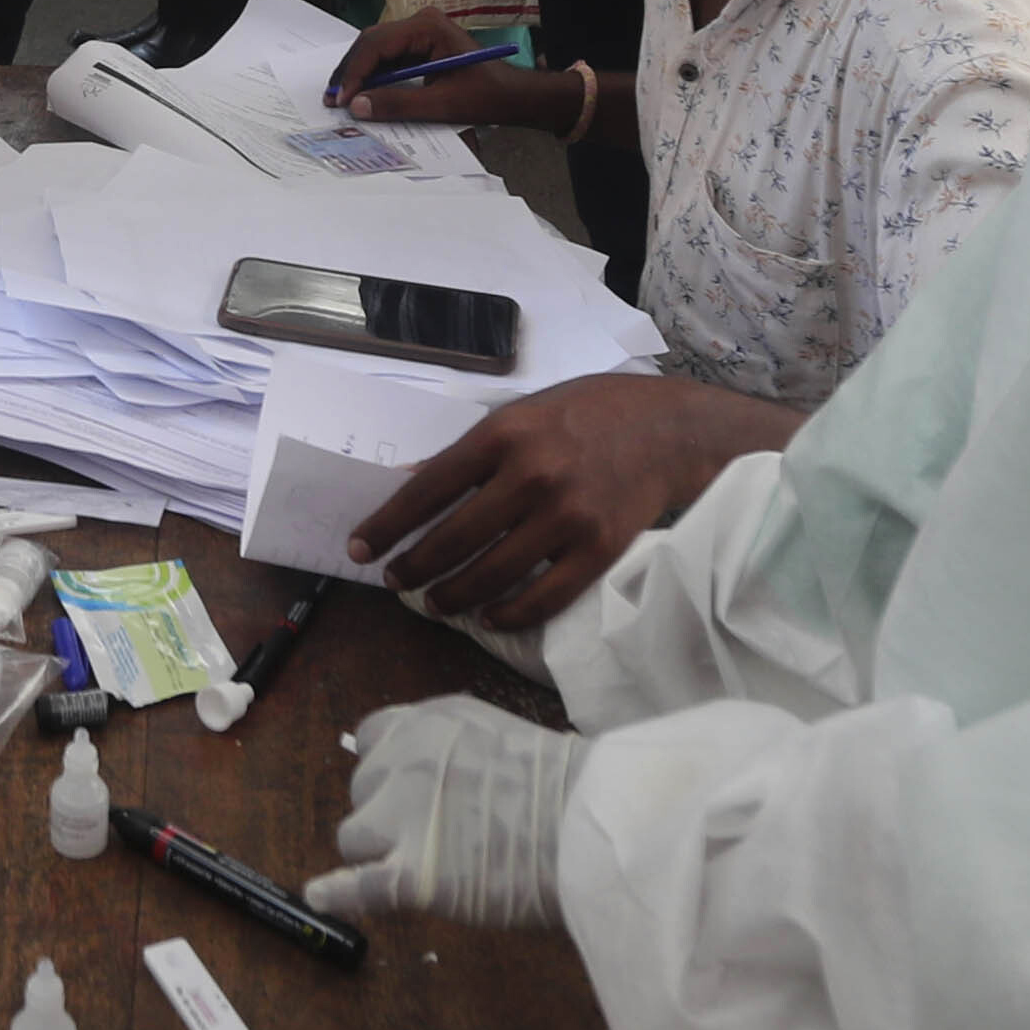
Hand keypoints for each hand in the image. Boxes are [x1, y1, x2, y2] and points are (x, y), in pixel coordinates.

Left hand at [300, 695, 581, 929]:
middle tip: (440, 834)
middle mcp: (403, 761)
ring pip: (354, 837)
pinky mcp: (410, 873)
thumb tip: (430, 775)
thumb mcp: (500, 734)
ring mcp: (402, 817)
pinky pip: (357, 884)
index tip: (412, 791)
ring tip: (429, 867)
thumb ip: (454, 748)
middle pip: (362, 790)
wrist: (591, 822)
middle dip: (389, 812)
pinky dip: (339, 894)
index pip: (373, 740)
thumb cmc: (567, 786)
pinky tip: (322, 897)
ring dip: (381, 853)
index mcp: (428, 722)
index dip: (388, 770)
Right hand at [321, 6, 586, 130]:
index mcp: (427, 27)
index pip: (377, 44)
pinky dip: (374, 76)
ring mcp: (420, 32)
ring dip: (360, 73)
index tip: (341, 98)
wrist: (513, 95)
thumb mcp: (441, 104)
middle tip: (332, 99)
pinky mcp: (420, 45)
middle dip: (352, 71)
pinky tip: (362, 93)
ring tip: (342, 98)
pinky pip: (389, 57)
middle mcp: (421, 22)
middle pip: (372, 42)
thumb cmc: (486, 96)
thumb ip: (398, 104)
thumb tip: (357, 105)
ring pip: (377, 49)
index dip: (355, 72)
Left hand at [344, 374, 790, 627]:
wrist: (670, 429)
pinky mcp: (599, 549)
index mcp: (504, 433)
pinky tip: (487, 616)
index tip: (360, 549)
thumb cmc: (586, 414)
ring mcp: (567, 515)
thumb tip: (408, 481)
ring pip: (491, 573)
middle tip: (394, 582)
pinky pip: (543, 596)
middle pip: (453, 537)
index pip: (427, 488)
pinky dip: (507, 613)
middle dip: (413, 566)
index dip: (387, 525)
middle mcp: (532, 474)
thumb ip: (468, 451)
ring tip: (434, 602)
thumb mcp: (521, 413)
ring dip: (452, 595)